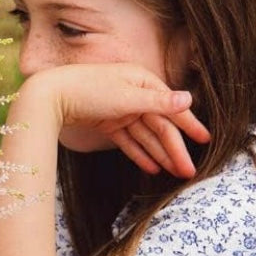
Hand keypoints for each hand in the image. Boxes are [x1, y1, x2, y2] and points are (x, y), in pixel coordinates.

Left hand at [21, 64, 209, 176]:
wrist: (50, 96)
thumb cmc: (89, 89)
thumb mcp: (127, 96)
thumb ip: (159, 102)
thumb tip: (189, 98)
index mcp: (143, 81)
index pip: (171, 107)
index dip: (189, 125)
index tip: (205, 140)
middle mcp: (135, 94)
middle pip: (160, 125)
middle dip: (175, 148)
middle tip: (189, 172)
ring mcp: (121, 110)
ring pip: (146, 135)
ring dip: (160, 154)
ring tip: (175, 174)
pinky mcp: (107, 123)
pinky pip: (129, 140)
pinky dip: (140, 153)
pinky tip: (152, 168)